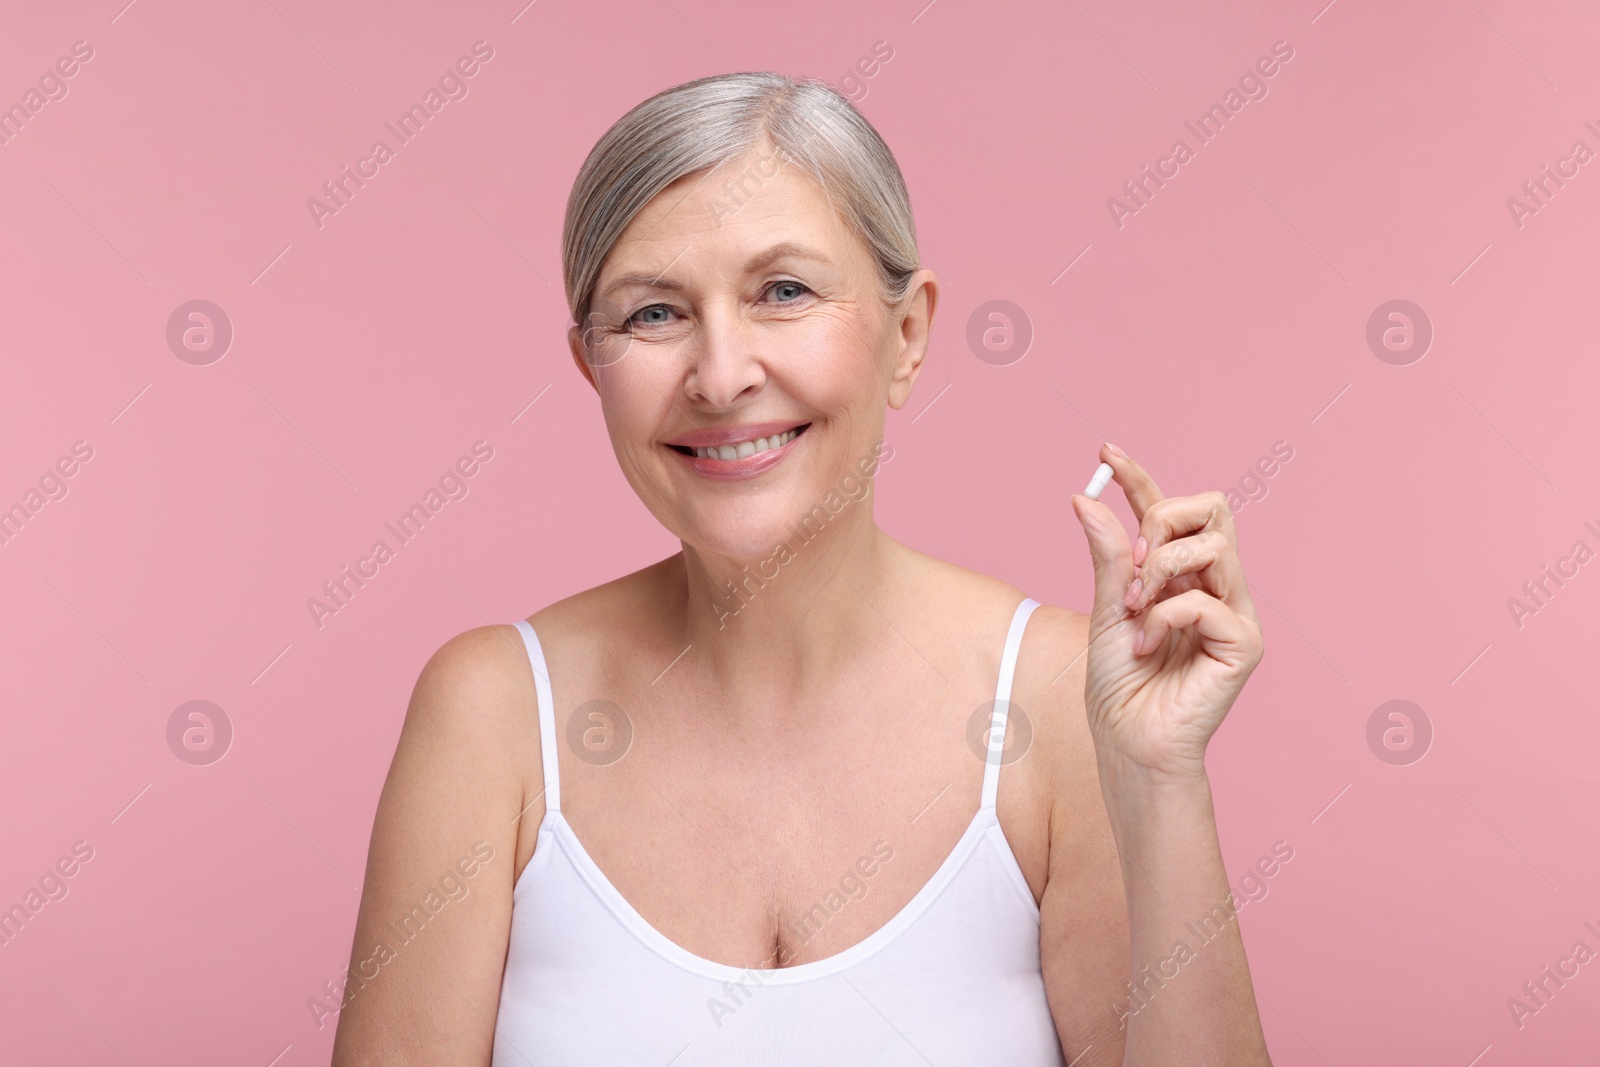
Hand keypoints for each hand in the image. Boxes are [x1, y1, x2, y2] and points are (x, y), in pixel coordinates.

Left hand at [1069, 443, 1263, 781]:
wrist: (1129, 745)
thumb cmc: (1119, 686)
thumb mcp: (1104, 610)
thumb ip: (1106, 557)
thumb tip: (1083, 498)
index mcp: (1180, 575)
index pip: (1169, 509)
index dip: (1139, 476)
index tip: (1105, 452)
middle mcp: (1215, 585)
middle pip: (1212, 506)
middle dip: (1162, 520)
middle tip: (1133, 566)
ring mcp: (1235, 611)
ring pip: (1212, 544)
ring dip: (1160, 572)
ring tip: (1136, 612)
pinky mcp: (1245, 643)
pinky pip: (1205, 600)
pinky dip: (1165, 617)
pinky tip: (1150, 646)